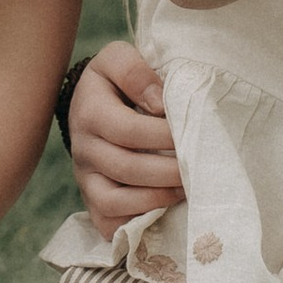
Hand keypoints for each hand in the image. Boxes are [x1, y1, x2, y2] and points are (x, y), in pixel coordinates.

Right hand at [67, 42, 184, 237]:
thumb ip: (135, 71)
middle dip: (167, 171)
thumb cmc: (114, 82)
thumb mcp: (118, 59)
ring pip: (113, 201)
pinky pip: (107, 223)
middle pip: (125, 168)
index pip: (127, 129)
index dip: (162, 135)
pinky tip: (162, 212)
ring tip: (185, 190)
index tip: (191, 131)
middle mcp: (83, 148)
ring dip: (154, 199)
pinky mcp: (92, 199)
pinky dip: (134, 222)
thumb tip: (158, 103)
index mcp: (90, 111)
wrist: (89, 103)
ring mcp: (85, 178)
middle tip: (199, 168)